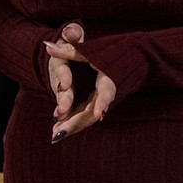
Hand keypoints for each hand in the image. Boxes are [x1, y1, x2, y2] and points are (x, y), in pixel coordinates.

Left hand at [46, 23, 115, 141]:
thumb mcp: (91, 49)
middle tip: (57, 135)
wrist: (135, 57)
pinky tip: (60, 127)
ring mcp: (104, 99)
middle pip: (93, 111)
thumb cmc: (114, 51)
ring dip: (73, 126)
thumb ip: (70, 50)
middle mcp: (108, 92)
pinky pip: (87, 113)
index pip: (107, 92)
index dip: (103, 103)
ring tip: (55, 135)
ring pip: (89, 116)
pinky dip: (75, 120)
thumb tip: (48, 47)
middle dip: (76, 124)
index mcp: (110, 78)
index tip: (100, 115)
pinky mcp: (100, 102)